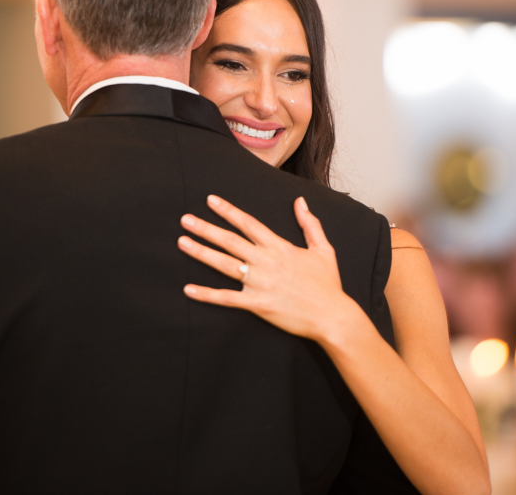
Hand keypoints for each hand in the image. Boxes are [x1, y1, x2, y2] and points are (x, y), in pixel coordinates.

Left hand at [178, 195, 361, 342]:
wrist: (332, 316)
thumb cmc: (328, 284)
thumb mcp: (323, 249)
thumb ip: (309, 224)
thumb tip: (300, 201)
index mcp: (279, 247)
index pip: (248, 223)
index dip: (228, 210)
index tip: (210, 200)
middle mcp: (266, 261)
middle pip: (230, 241)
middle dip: (205, 228)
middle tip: (185, 219)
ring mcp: (260, 283)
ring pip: (224, 264)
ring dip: (201, 252)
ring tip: (182, 242)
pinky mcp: (257, 304)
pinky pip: (227, 298)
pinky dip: (207, 294)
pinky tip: (188, 288)